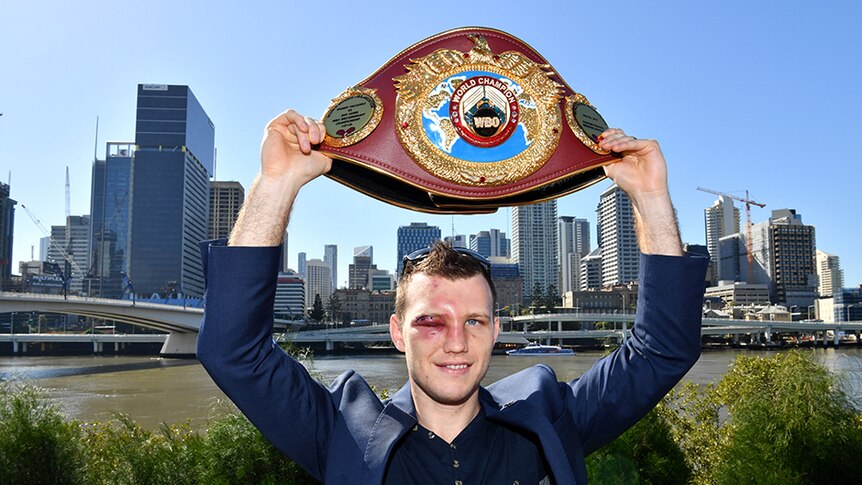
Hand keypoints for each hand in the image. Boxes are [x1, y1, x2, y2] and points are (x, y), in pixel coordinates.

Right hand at [228, 110, 331, 246]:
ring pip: (302, 120)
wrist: (286, 177)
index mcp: (307, 142)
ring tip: (307, 144)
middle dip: (316, 130)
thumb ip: (330, 149)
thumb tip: (338, 143)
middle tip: (316, 142)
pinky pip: (290, 114)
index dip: (322, 131)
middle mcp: (295, 136)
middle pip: (311, 122)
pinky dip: (299, 119)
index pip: (318, 128)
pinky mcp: (275, 126)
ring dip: (308, 130)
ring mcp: (285, 131)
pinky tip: (303, 129)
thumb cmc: (302, 171)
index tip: (322, 142)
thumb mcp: (324, 160)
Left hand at [598, 129, 667, 204]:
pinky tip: (616, 148)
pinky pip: (636, 142)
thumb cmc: (630, 182)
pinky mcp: (651, 146)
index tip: (600, 139)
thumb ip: (605, 157)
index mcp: (625, 151)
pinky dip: (625, 144)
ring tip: (608, 147)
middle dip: (610, 139)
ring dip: (615, 142)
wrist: (644, 191)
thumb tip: (598, 148)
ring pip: (627, 138)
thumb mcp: (611, 168)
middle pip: (621, 136)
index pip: (617, 137)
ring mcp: (642, 146)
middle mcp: (634, 147)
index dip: (609, 135)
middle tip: (603, 145)